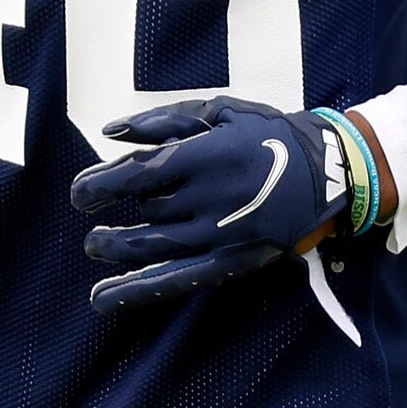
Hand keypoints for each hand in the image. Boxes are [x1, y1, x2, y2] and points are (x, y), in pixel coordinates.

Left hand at [70, 97, 348, 314]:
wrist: (327, 171)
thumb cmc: (267, 133)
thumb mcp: (220, 110)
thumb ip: (162, 120)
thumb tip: (111, 130)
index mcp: (206, 156)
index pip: (141, 174)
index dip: (103, 184)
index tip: (79, 192)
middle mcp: (210, 198)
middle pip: (146, 210)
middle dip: (107, 212)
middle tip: (84, 209)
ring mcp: (220, 234)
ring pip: (154, 247)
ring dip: (116, 249)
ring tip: (93, 245)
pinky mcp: (229, 261)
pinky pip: (177, 279)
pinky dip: (138, 290)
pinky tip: (106, 297)